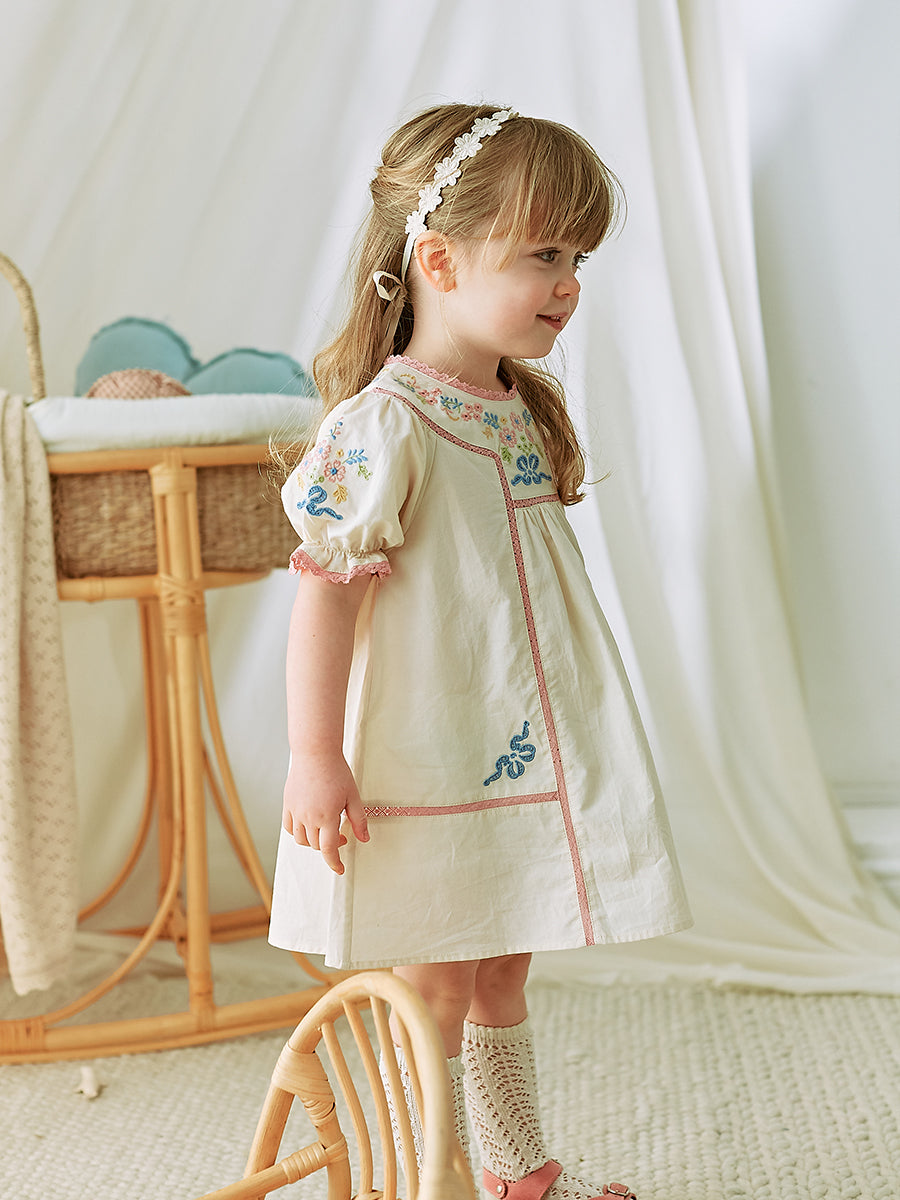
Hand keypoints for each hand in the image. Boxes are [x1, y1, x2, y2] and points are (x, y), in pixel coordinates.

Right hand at [282, 751, 369, 874]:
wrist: (315, 753)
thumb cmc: (337, 772)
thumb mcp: (353, 796)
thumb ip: (359, 819)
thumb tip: (364, 839)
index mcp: (327, 816)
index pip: (329, 849)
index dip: (335, 862)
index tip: (340, 869)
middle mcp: (309, 817)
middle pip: (316, 845)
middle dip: (329, 847)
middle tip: (342, 835)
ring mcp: (296, 811)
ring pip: (301, 839)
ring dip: (313, 842)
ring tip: (325, 830)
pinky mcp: (287, 804)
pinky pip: (289, 828)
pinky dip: (298, 832)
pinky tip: (308, 826)